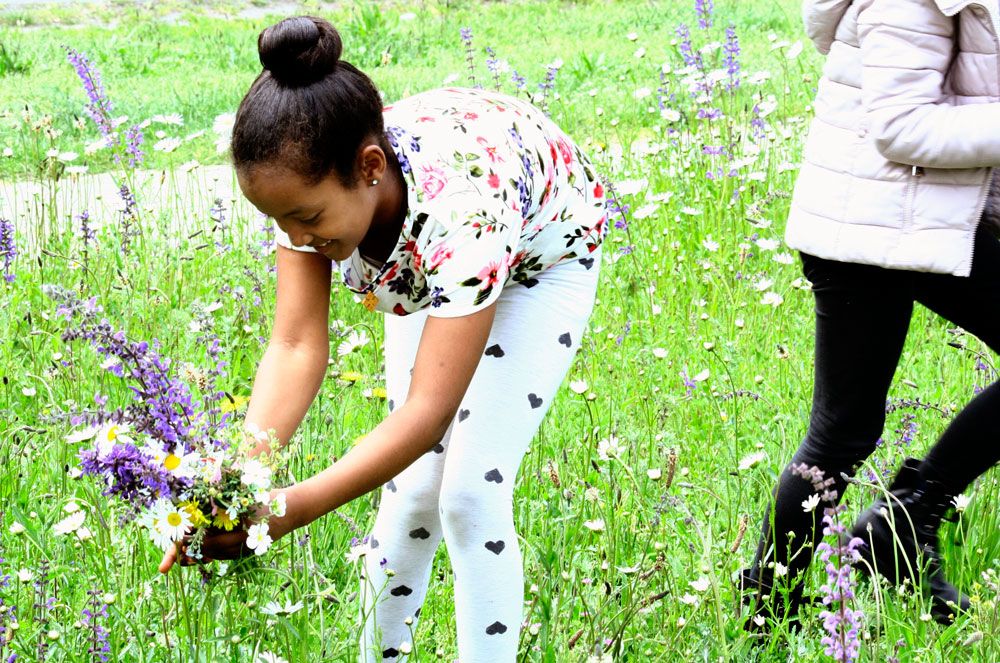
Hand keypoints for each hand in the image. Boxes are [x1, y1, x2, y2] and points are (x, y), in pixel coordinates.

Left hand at [158, 498, 296, 573]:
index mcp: (243, 532)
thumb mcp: (247, 495)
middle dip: (198, 548)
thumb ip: (226, 499)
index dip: (197, 540)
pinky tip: (210, 547)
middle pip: (217, 550)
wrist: (295, 509)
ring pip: (223, 555)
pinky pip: (232, 554)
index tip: (183, 537)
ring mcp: (251, 549)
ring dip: (207, 552)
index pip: (214, 541)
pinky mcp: (253, 550)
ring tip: (191, 547)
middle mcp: (247, 544)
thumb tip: (202, 500)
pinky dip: (219, 552)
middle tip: (182, 544)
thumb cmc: (270, 497)